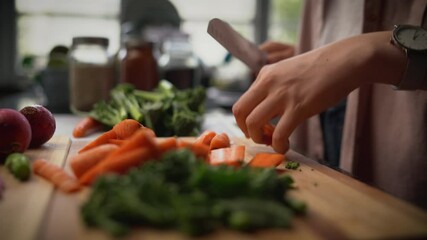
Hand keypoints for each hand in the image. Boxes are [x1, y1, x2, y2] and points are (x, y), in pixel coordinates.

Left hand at [233, 32, 404, 152]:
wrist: (345, 61)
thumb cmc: (320, 68)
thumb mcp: (288, 72)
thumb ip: (274, 87)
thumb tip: (266, 110)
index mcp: (264, 75)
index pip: (241, 102)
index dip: (245, 122)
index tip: (258, 129)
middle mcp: (269, 83)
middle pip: (240, 112)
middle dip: (246, 131)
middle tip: (261, 137)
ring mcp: (283, 94)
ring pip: (253, 123)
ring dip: (259, 139)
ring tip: (273, 142)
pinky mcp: (299, 107)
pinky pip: (278, 133)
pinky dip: (278, 145)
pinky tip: (286, 147)